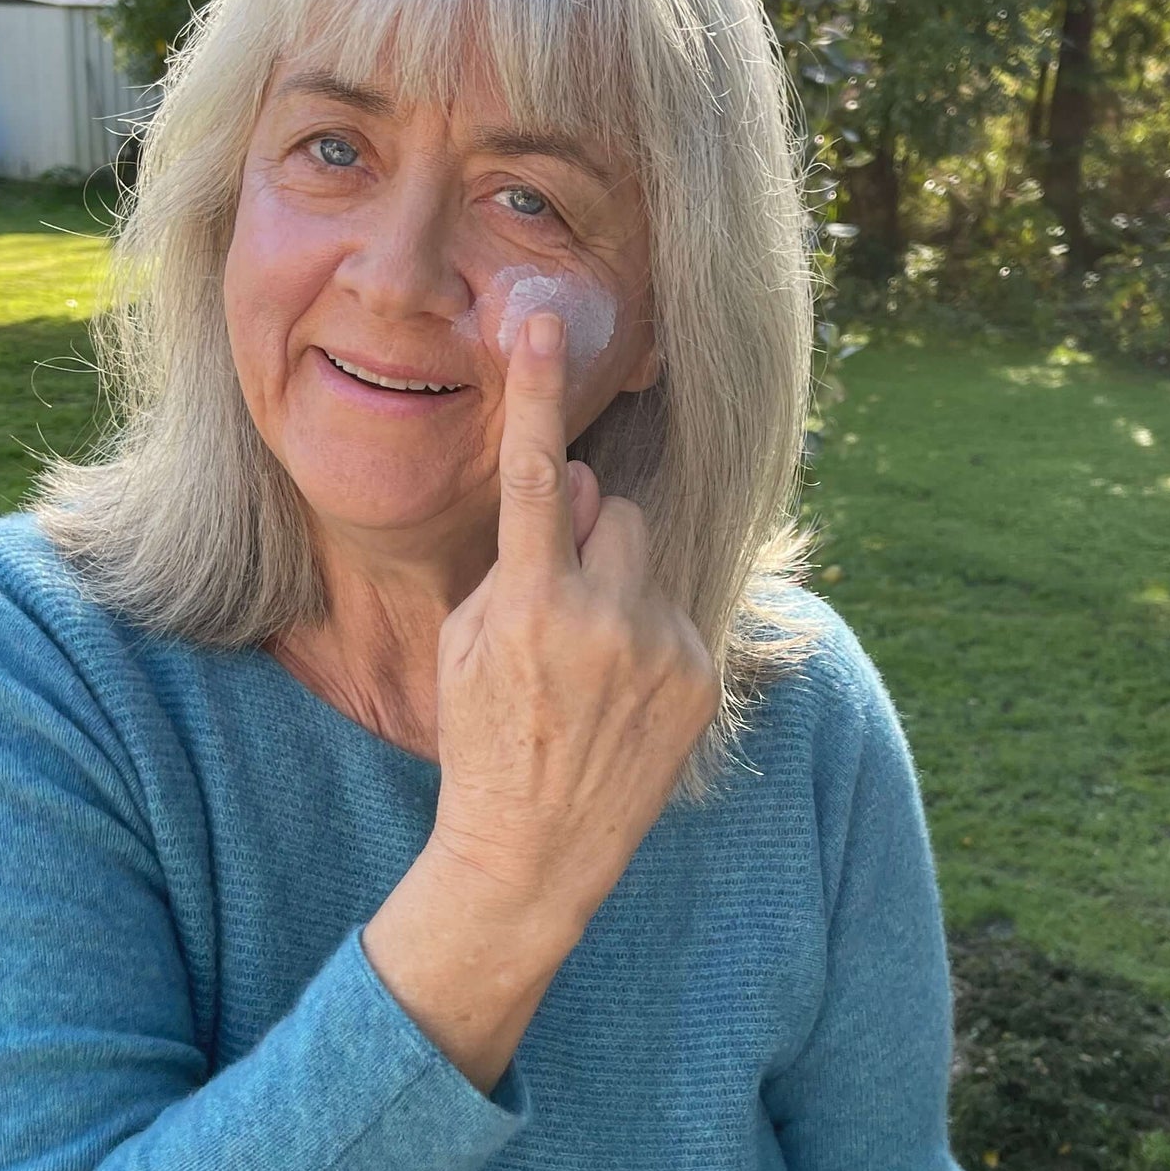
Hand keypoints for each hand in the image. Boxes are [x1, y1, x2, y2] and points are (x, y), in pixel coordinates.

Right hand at [430, 308, 719, 935]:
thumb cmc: (482, 738)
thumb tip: (569, 479)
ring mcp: (661, 649)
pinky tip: (623, 696)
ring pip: (647, 557)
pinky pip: (678, 613)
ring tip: (594, 660)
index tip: (540, 320)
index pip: (530, 473)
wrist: (531, 850)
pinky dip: (652, 635)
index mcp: (529, 604)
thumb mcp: (468, 643)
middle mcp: (603, 618)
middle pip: (611, 510)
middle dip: (587, 537)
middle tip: (561, 604)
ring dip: (622, 581)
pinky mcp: (701, 677)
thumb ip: (518, 554)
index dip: (534, 389)